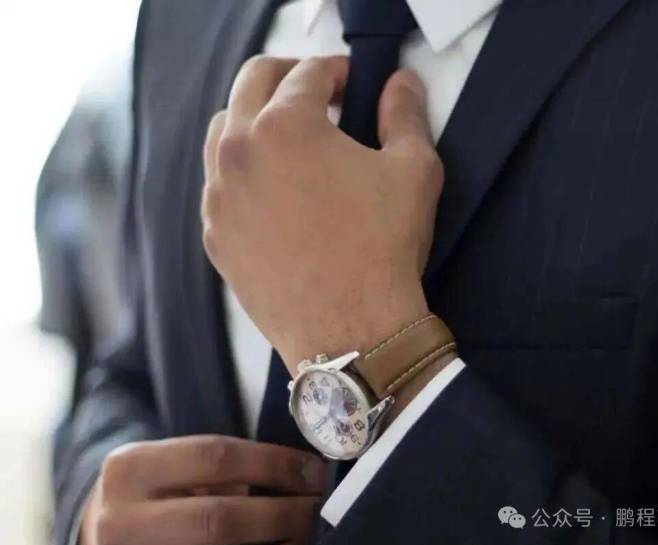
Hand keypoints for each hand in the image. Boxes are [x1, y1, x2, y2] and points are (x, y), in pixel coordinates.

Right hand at [79, 435, 325, 544]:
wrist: (92, 537)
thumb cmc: (147, 493)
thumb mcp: (167, 467)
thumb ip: (218, 470)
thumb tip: (299, 478)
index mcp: (130, 469)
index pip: (216, 457)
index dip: (274, 464)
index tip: (315, 471)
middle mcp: (122, 519)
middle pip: (219, 519)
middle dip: (281, 515)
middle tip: (321, 509)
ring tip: (308, 536)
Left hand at [202, 55, 442, 371]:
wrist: (350, 331)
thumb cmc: (383, 249)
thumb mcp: (413, 170)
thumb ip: (405, 114)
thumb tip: (401, 85)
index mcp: (285, 125)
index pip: (307, 72)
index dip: (336, 70)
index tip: (351, 82)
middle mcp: (239, 153)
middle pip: (252, 83)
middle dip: (288, 77)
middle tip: (318, 93)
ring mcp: (219, 197)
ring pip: (224, 131)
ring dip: (256, 119)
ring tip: (291, 139)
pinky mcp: (215, 235)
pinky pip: (218, 185)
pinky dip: (242, 171)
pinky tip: (273, 189)